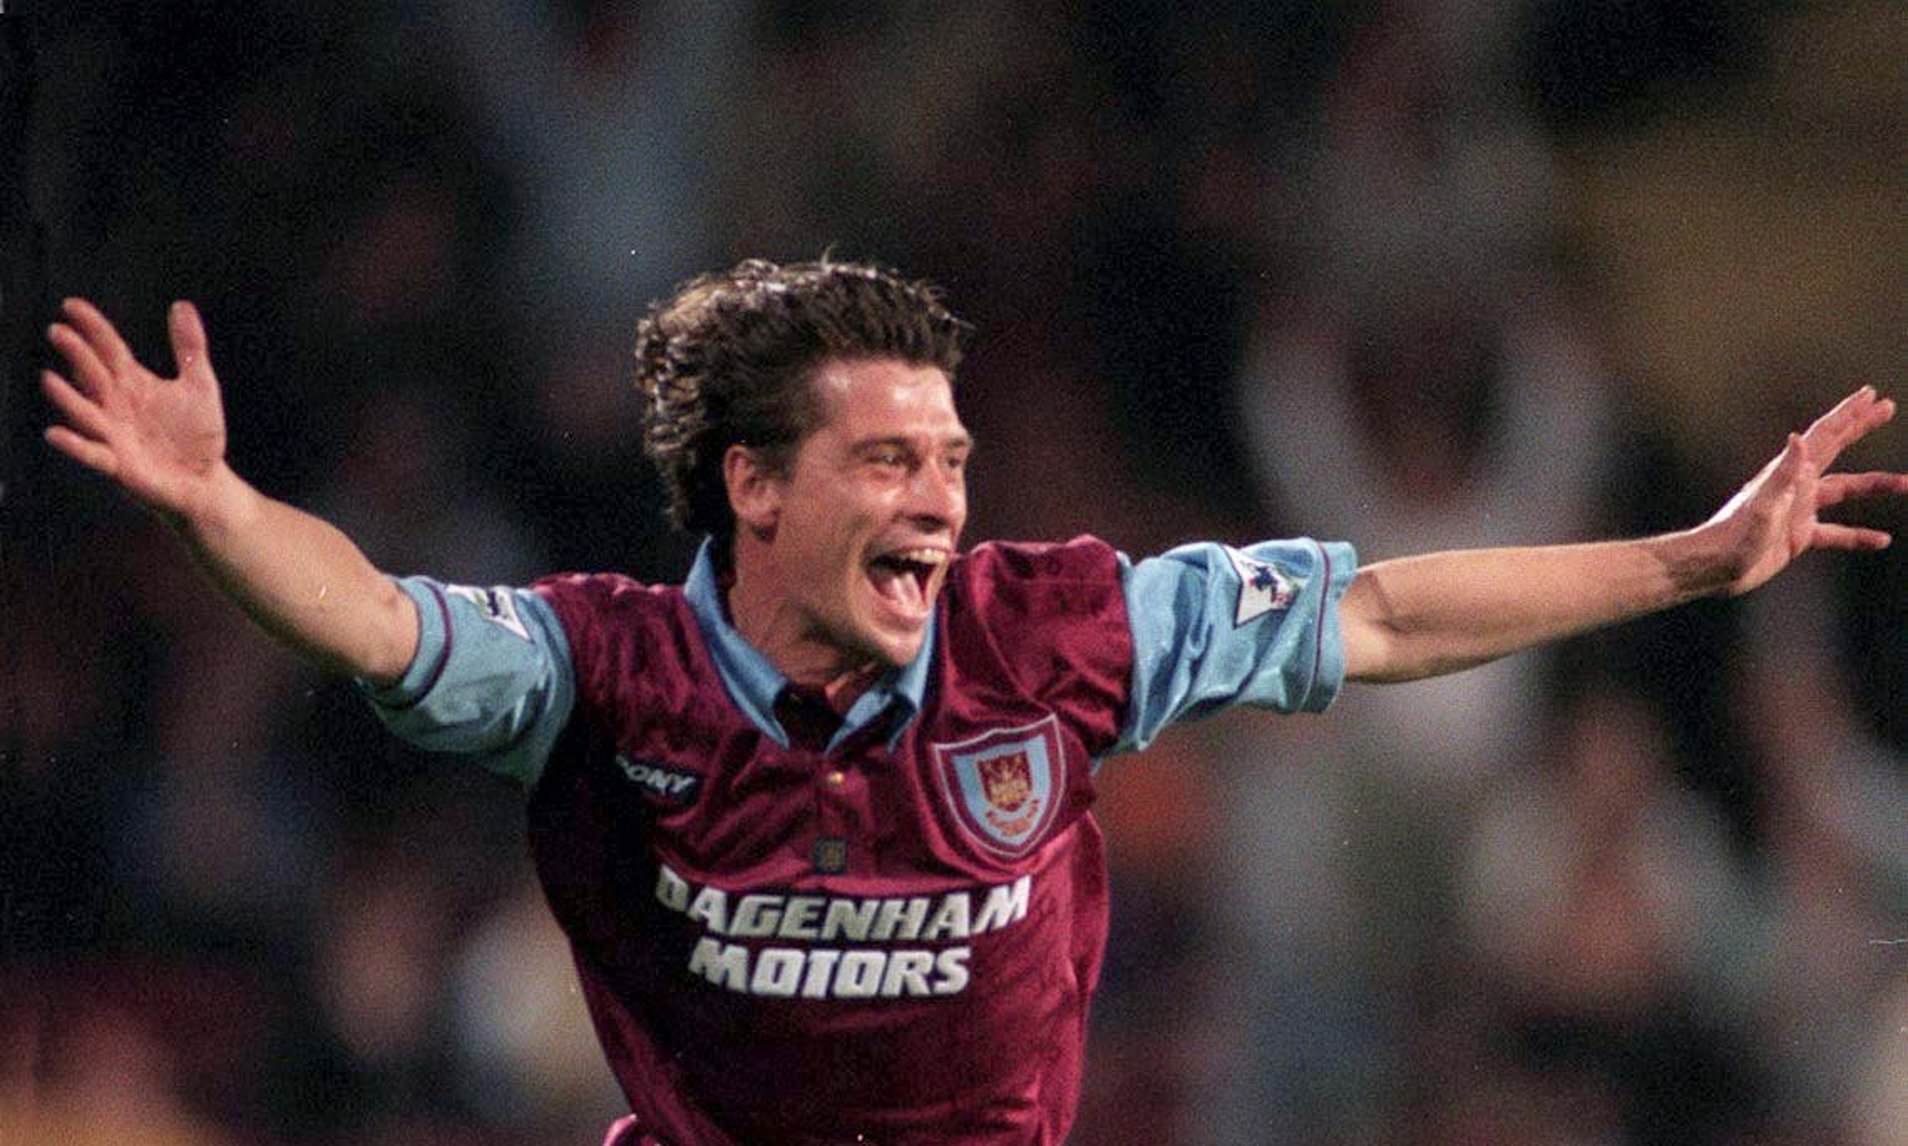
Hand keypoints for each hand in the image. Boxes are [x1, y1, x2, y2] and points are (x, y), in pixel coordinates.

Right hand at [43, 298, 229, 526]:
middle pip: (91, 374)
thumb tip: (182, 305)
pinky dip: (74, 445)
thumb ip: (189, 346)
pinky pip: (91, 453)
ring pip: (84, 412)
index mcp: (133, 383)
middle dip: (76, 354)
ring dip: (66, 397)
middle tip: (57, 331)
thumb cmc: (197, 434)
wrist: (205, 480)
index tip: (71, 305)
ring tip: (49, 379)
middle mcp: (115, 405)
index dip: (92, 327)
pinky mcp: (117, 464)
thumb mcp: (199, 384)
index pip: (108, 348)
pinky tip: (55, 433)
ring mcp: (113, 434)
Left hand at [1704, 386, 1907, 595]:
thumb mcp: (1763, 503)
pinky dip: (1859, 536)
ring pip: (1845, 490)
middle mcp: (1796, 486)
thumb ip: (1783, 473)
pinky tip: (1881, 540)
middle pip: (1836, 449)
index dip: (1849, 414)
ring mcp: (1798, 510)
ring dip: (1875, 485)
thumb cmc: (1734, 536)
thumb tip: (1798, 437)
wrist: (1714, 568)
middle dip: (1861, 427)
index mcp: (1790, 473)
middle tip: (1889, 407)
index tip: (1872, 395)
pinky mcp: (1798, 536)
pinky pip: (1837, 533)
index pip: (1825, 435)